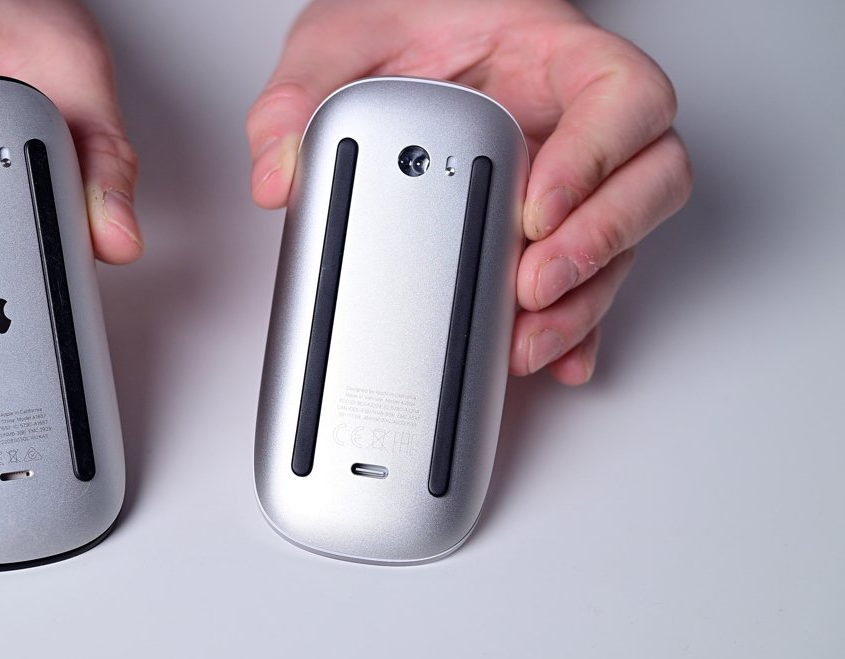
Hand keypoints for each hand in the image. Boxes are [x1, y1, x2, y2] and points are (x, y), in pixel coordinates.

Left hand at [246, 0, 691, 384]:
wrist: (401, 28)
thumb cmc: (401, 20)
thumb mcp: (338, 40)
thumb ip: (298, 98)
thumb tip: (277, 175)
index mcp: (552, 56)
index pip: (622, 97)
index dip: (597, 157)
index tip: (534, 207)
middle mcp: (577, 117)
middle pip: (650, 178)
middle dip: (600, 243)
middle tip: (532, 285)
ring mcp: (574, 174)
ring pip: (628, 239)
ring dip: (588, 296)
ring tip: (526, 335)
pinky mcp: (553, 225)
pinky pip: (590, 277)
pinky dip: (578, 324)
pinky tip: (553, 356)